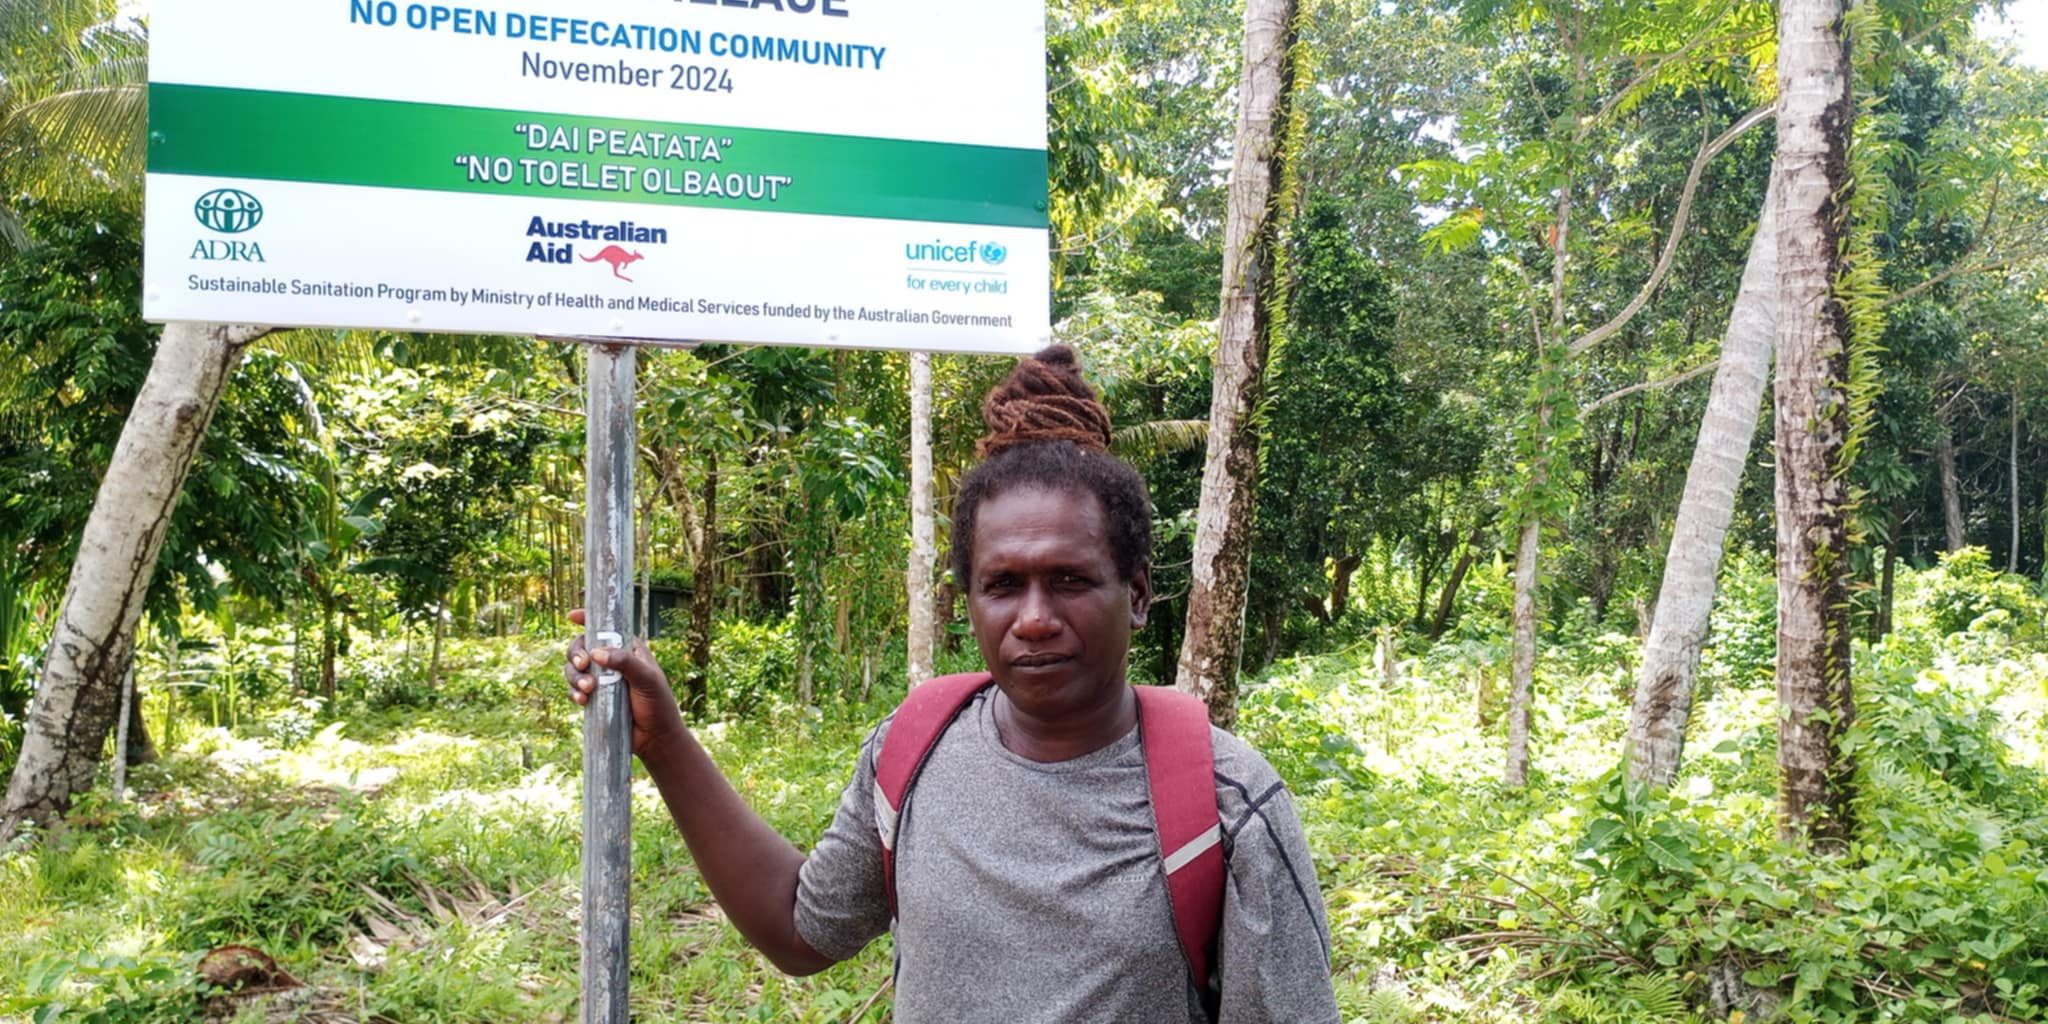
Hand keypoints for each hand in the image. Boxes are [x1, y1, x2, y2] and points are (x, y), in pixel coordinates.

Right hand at [565, 608, 687, 759]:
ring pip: (574, 669)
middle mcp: (612, 662)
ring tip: (587, 689)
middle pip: (582, 648)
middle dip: (576, 654)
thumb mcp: (647, 679)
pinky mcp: (594, 699)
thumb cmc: (658, 704)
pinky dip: (574, 692)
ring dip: (574, 676)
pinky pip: (575, 690)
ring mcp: (601, 681)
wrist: (655, 738)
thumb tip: (597, 653)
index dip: (588, 620)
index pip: (606, 629)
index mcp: (628, 650)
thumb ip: (625, 663)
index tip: (572, 616)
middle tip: (582, 665)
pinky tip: (582, 700)